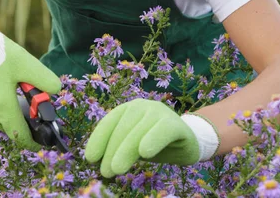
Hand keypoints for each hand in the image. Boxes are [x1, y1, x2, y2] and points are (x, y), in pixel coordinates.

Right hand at [0, 13, 60, 150]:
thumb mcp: (26, 62)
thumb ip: (45, 80)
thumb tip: (55, 92)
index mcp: (1, 105)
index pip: (19, 135)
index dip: (31, 142)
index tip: (40, 143)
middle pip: (7, 127)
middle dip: (19, 121)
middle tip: (27, 106)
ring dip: (3, 115)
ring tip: (9, 94)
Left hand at [84, 99, 200, 177]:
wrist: (188, 142)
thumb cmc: (155, 144)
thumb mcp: (133, 146)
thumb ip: (118, 147)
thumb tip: (97, 161)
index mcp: (128, 109)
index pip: (109, 122)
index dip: (99, 139)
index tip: (91, 158)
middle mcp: (141, 106)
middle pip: (122, 128)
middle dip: (112, 150)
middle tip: (106, 172)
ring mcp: (159, 112)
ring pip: (139, 131)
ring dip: (127, 150)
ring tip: (117, 169)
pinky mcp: (176, 123)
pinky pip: (163, 130)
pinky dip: (153, 139)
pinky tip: (145, 152)